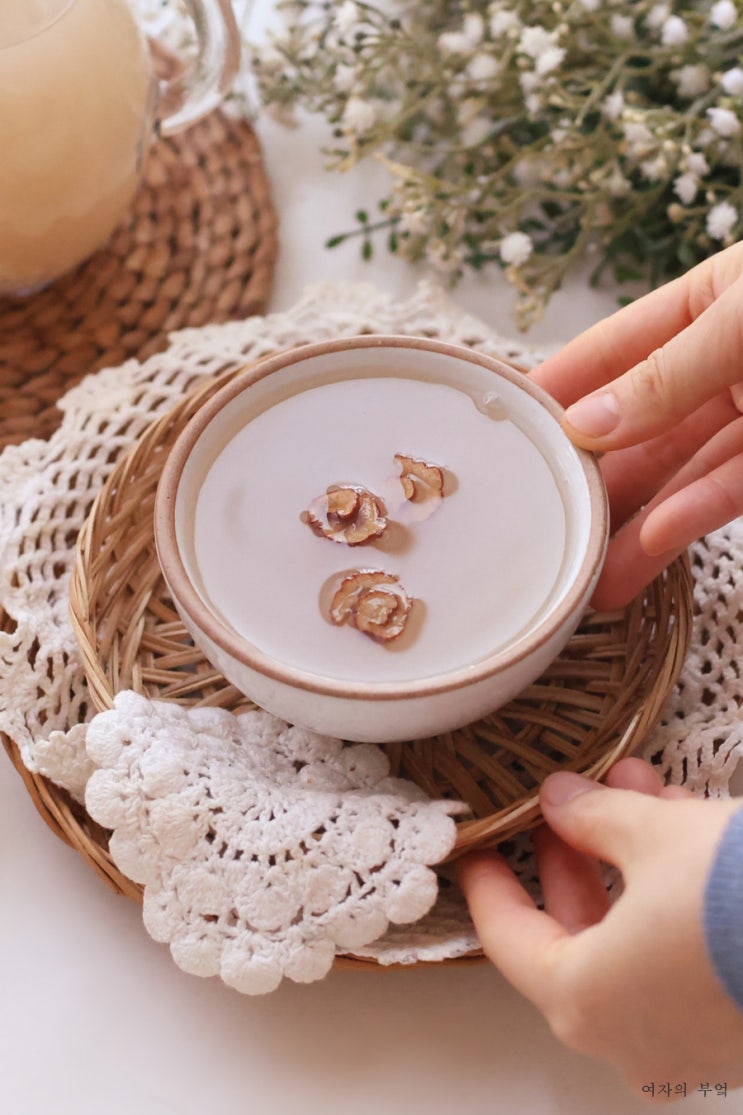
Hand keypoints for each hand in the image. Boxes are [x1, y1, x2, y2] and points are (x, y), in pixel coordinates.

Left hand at [458, 759, 742, 1095]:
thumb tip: (560, 800)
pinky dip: (672, 896)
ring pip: (633, 938)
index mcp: (584, 999)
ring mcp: (687, 1042)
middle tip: (571, 803)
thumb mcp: (657, 836)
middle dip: (576, 853)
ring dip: (631, 859)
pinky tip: (690, 831)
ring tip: (641, 790)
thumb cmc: (741, 897)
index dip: (490, 882)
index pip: (508, 936)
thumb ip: (594, 817)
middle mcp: (630, 1036)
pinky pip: (680, 957)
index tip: (477, 848)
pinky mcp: (734, 1028)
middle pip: (573, 935)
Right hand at [530, 243, 742, 609]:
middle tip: (535, 525)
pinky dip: (687, 521)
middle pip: (635, 425)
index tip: (500, 435)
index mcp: (706, 303)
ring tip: (584, 575)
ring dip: (632, 522)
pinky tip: (646, 551)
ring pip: (677, 472)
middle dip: (587, 477)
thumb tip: (586, 424)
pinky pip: (726, 491)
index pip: (607, 352)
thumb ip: (670, 374)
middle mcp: (723, 361)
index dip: (554, 391)